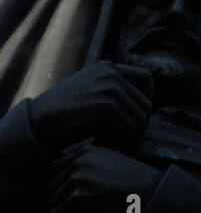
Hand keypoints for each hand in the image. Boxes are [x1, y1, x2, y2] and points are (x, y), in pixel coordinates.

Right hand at [29, 61, 152, 153]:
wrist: (40, 120)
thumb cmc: (62, 110)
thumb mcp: (89, 89)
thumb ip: (110, 88)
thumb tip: (135, 103)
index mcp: (109, 67)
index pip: (145, 77)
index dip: (148, 98)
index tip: (140, 115)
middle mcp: (113, 74)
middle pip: (146, 100)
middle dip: (142, 121)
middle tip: (131, 136)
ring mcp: (111, 89)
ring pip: (141, 116)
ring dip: (135, 133)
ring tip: (122, 142)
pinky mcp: (108, 108)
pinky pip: (131, 127)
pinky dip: (128, 140)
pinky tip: (116, 145)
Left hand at [45, 142, 160, 212]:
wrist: (148, 194)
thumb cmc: (133, 182)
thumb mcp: (110, 162)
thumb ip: (89, 165)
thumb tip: (69, 180)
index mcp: (85, 151)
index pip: (55, 167)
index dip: (61, 184)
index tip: (70, 195)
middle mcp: (78, 161)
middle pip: (50, 186)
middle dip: (57, 200)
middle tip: (71, 212)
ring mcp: (77, 178)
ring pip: (50, 201)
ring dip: (59, 212)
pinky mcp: (78, 197)